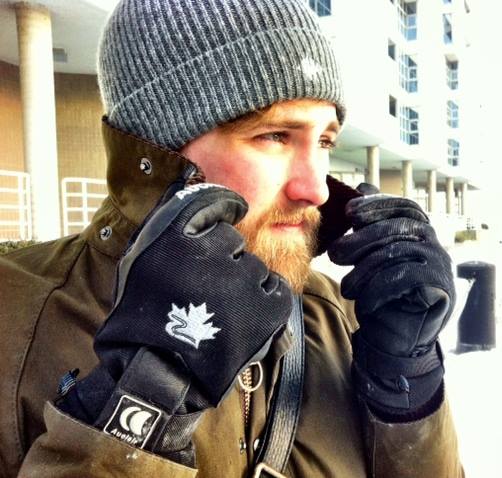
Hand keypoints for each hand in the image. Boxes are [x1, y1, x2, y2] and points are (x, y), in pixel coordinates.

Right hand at [94, 183, 291, 405]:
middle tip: (205, 290)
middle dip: (224, 259)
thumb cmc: (145, 318)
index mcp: (177, 238)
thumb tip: (193, 194)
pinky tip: (244, 317)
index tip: (233, 207)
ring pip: (254, 267)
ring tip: (221, 312)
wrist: (159, 374)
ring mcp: (244, 282)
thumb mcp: (140, 261)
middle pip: (233, 241)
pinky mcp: (268, 309)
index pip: (212, 201)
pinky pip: (276, 289)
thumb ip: (168, 228)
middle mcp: (212, 255)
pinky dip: (265, 300)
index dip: (223, 204)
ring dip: (243, 283)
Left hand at [328, 184, 454, 413]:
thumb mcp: (372, 254)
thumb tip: (364, 186)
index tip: (351, 211)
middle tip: (335, 254)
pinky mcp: (442, 287)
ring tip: (346, 287)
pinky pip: (406, 278)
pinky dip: (380, 289)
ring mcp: (442, 265)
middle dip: (363, 239)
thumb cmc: (383, 294)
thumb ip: (371, 225)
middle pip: (400, 227)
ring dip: (366, 270)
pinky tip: (363, 301)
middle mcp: (437, 244)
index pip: (405, 207)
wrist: (398, 338)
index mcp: (422, 233)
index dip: (379, 204)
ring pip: (399, 253)